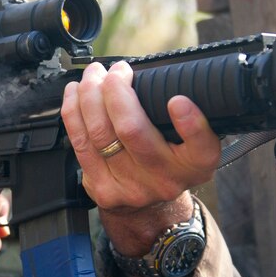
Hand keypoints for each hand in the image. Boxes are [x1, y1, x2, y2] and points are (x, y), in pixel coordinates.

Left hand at [61, 61, 220, 211]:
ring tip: (94, 75)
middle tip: (116, 71)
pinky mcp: (102, 188)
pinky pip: (80, 144)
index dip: (190, 124)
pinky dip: (74, 111)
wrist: (150, 205)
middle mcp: (166, 179)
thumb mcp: (191, 140)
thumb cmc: (171, 157)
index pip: (201, 147)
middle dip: (115, 89)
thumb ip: (184, 112)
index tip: (177, 100)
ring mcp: (132, 187)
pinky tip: (76, 93)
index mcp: (196, 164)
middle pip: (132, 130)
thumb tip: (157, 72)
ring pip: (100, 133)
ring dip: (90, 94)